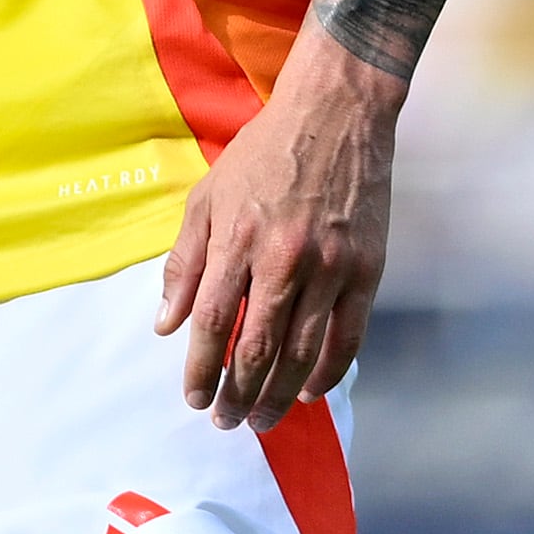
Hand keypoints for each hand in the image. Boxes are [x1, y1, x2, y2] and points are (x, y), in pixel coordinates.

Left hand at [154, 26, 401, 432]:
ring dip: (278, 394)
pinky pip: (348, 335)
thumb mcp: (207, 196)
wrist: (336, 111)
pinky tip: (310, 390)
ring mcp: (331, 265)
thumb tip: (166, 325)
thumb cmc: (264, 152)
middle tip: (226, 422)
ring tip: (262, 418)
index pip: (214, 322)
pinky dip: (329, 371)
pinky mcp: (367, 268)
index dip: (200, 369)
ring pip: (302, 352)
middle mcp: (284, 257)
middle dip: (237, 395)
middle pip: (256, 348)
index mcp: (238, 239)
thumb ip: (185, 263)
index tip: (193, 397)